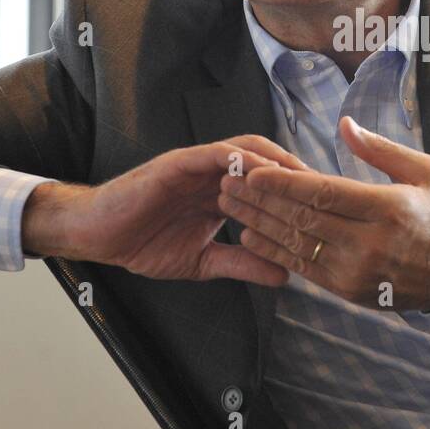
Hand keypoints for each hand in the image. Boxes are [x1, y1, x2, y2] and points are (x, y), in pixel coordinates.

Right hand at [23, 135, 308, 285]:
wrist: (98, 235)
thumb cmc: (143, 243)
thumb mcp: (203, 262)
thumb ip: (242, 264)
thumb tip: (284, 276)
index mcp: (224, 194)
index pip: (271, 187)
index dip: (301, 195)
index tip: (331, 211)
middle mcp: (216, 174)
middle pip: (270, 163)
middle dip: (300, 174)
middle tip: (329, 191)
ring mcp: (198, 165)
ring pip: (248, 151)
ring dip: (277, 162)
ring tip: (304, 178)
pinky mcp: (178, 163)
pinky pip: (215, 154)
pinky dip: (240, 160)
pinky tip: (261, 172)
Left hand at [216, 116, 429, 311]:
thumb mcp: (424, 171)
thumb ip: (380, 149)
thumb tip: (344, 125)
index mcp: (388, 208)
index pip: (324, 193)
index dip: (284, 183)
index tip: (254, 171)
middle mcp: (370, 243)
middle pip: (303, 218)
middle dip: (261, 200)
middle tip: (230, 183)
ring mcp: (357, 271)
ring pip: (297, 244)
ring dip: (259, 224)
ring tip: (231, 206)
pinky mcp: (348, 290)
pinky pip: (302, 268)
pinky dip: (273, 251)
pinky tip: (252, 235)